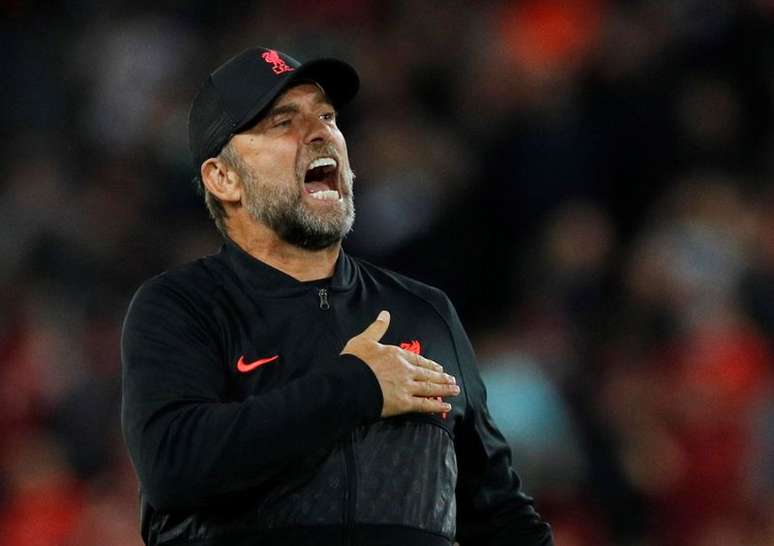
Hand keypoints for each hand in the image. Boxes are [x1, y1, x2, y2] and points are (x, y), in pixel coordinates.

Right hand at [341, 310, 459, 417]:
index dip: (429, 364)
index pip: (417, 359)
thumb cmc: (354, 362)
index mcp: (396, 355)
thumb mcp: (364, 340)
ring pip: (430, 388)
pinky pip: (423, 405)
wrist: (348, 384)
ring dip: (444, 389)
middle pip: (427, 374)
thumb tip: (385, 313)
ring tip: (455, 390)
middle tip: (452, 379)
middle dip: (441, 377)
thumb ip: (377, 328)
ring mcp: (406, 387)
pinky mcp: (403, 403)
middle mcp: (405, 370)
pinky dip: (436, 406)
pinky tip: (446, 406)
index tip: (438, 367)